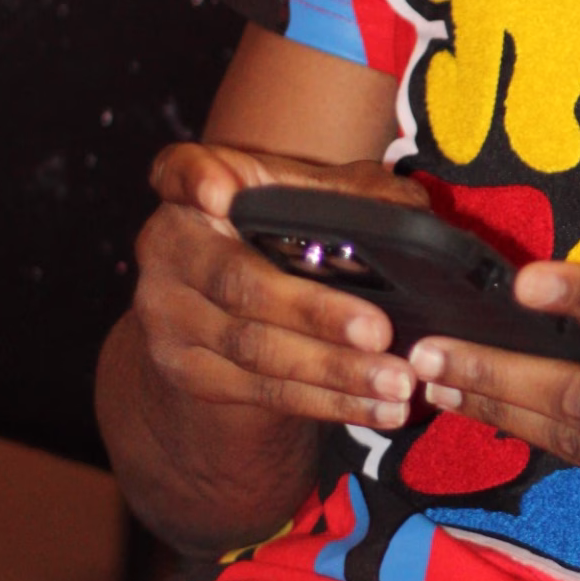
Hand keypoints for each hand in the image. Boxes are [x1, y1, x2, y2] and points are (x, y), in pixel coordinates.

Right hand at [130, 143, 430, 432]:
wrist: (226, 307)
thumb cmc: (282, 235)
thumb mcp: (310, 202)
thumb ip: (354, 193)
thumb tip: (411, 213)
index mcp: (192, 189)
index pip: (180, 172)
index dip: (196, 180)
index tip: (220, 191)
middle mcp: (168, 248)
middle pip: (237, 282)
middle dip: (313, 311)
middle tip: (379, 331)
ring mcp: (168, 316)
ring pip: (254, 348)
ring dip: (332, 371)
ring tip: (395, 382)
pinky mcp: (187, 371)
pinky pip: (261, 391)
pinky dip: (325, 402)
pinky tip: (374, 407)